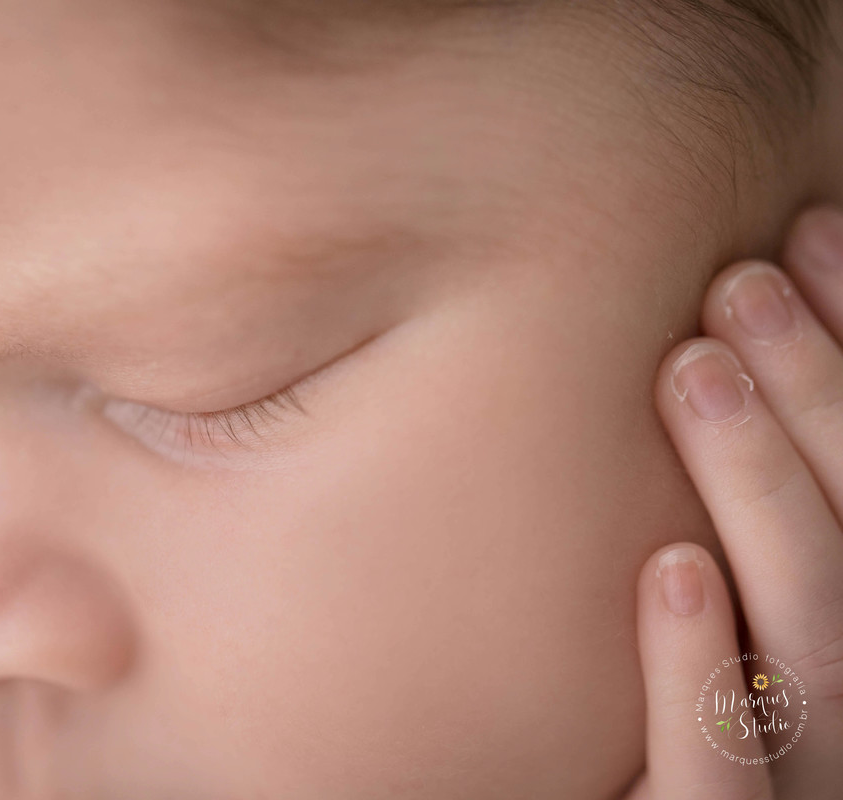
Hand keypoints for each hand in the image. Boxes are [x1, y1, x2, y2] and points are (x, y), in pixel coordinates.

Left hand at [624, 205, 842, 798]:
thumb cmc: (670, 702)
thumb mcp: (710, 599)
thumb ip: (734, 492)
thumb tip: (703, 340)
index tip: (810, 232)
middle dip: (820, 395)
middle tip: (739, 278)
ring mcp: (804, 780)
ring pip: (814, 637)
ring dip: (764, 488)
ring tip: (693, 364)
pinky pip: (716, 777)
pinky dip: (697, 669)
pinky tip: (670, 566)